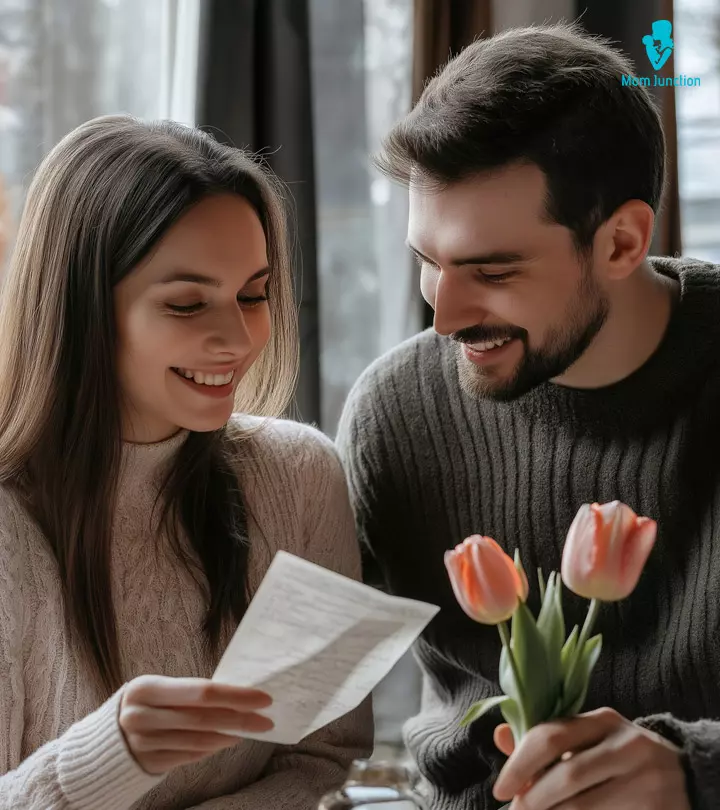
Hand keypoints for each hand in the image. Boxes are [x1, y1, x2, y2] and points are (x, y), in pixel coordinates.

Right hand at [119, 675, 272, 774]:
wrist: (101, 741)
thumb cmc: (143, 706)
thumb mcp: (158, 691)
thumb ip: (189, 693)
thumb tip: (236, 694)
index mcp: (146, 688)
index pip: (202, 691)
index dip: (235, 695)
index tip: (263, 697)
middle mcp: (141, 715)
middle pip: (203, 718)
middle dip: (240, 718)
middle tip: (266, 719)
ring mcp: (142, 742)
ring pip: (198, 741)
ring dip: (228, 735)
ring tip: (249, 730)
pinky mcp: (147, 763)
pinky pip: (188, 756)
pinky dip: (211, 749)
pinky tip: (226, 741)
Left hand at [492, 707, 689, 808]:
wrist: (684, 777)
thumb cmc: (619, 757)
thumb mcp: (587, 740)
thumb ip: (545, 740)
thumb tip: (500, 736)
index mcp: (602, 720)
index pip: (550, 736)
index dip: (519, 764)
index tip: (501, 789)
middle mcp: (627, 745)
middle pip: (566, 777)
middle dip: (533, 800)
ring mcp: (646, 779)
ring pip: (583, 808)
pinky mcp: (658, 809)